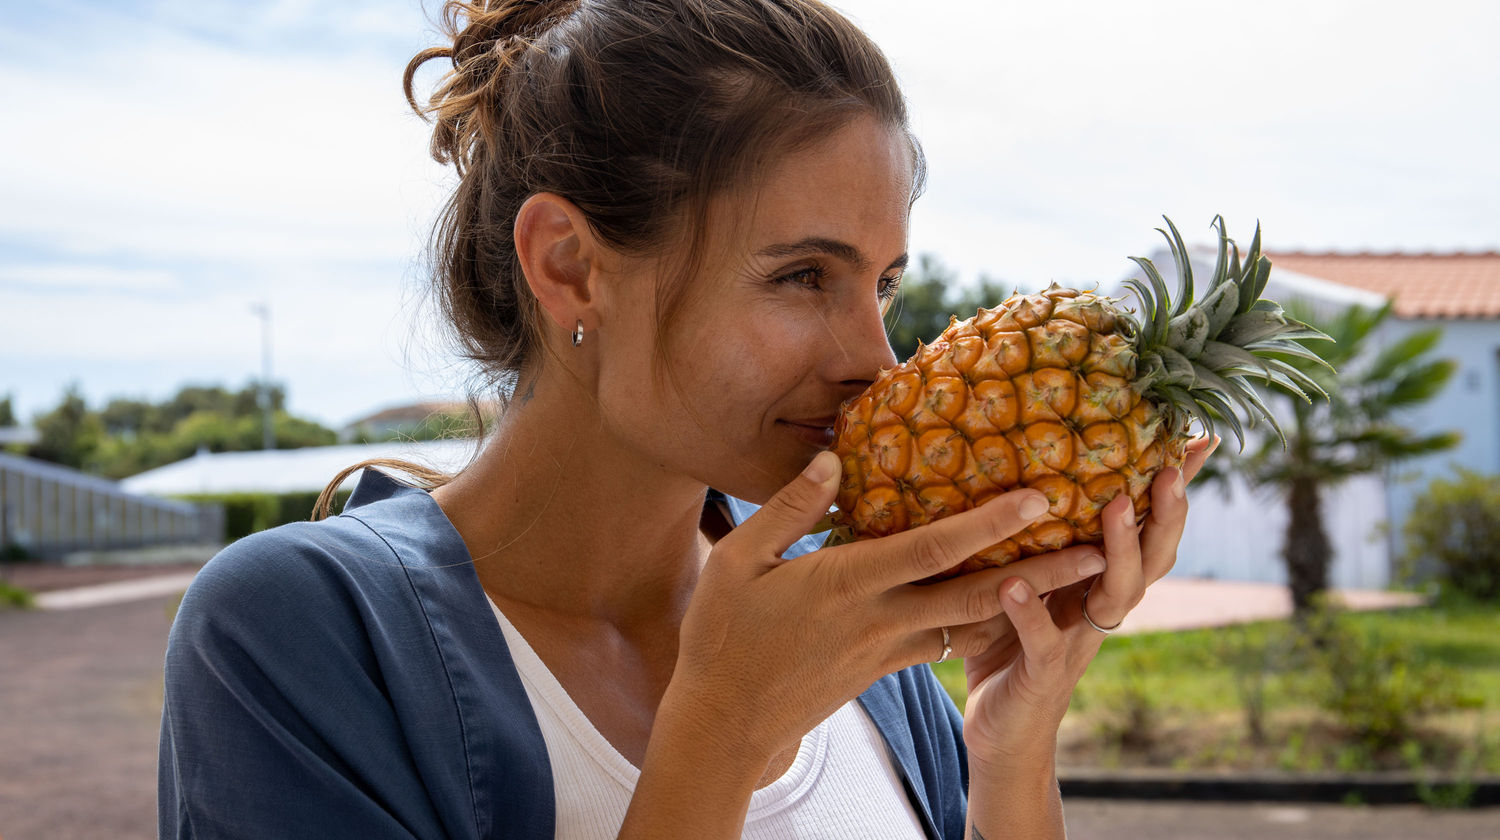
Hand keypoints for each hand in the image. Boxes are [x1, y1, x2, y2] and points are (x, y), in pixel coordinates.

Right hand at [661, 450, 1105, 771]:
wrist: (726, 723)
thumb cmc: (722, 635)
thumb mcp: (738, 561)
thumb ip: (789, 507)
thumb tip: (832, 458)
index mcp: (848, 584)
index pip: (933, 550)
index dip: (989, 524)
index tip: (1038, 497)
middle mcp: (880, 619)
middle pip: (976, 594)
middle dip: (1042, 572)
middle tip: (1099, 550)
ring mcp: (887, 650)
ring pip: (969, 622)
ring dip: (1023, 599)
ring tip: (1071, 575)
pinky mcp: (885, 669)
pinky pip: (944, 640)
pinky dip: (980, 621)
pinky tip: (1003, 601)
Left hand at [959, 434, 1220, 770]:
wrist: (1000, 735)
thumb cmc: (1011, 648)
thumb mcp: (1027, 584)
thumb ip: (1038, 541)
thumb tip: (1028, 469)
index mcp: (1099, 585)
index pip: (1149, 531)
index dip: (1175, 491)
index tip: (1200, 440)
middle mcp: (1099, 611)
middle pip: (1150, 559)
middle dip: (1165, 514)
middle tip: (1168, 469)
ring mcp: (1076, 642)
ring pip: (1114, 595)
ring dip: (1118, 549)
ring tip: (1114, 506)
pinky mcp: (1042, 673)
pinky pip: (1041, 639)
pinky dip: (1029, 613)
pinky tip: (1012, 585)